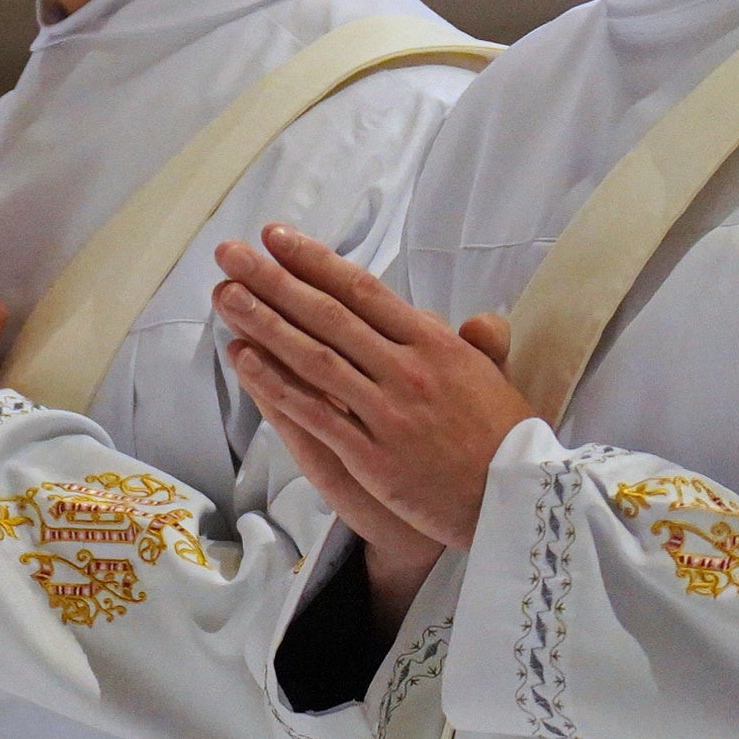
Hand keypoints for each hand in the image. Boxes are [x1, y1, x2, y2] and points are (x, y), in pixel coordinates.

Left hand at [212, 230, 529, 614]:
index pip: (364, 291)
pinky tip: (242, 359)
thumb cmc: (506, 439)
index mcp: (436, 343)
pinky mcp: (371, 456)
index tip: (277, 237)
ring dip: (263, 322)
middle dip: (273, 280)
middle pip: (328, 314)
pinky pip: (313, 413)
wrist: (515, 501)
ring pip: (313, 357)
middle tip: (230, 253)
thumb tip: (475, 320)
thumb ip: (481, 343)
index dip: (316, 261)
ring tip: (224, 294)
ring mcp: (386, 412)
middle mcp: (407, 370)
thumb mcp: (500, 378)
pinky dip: (273, 383)